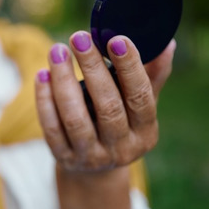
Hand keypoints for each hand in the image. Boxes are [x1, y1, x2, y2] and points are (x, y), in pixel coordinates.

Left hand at [35, 31, 175, 172]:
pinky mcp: (65, 158)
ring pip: (75, 118)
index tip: (116, 39)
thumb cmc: (121, 124)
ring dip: (64, 81)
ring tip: (56, 51)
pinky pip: (52, 127)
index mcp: (145, 132)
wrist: (95, 170)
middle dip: (92, 69)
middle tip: (79, 37)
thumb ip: (151, 77)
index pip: (140, 97)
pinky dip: (45, 100)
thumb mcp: (138, 107)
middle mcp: (121, 148)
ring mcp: (92, 156)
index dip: (130, 68)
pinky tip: (42, 75)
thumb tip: (166, 43)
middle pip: (107, 107)